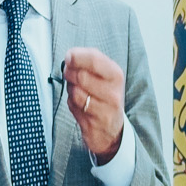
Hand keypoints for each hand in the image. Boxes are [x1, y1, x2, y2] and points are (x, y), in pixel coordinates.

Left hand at [63, 45, 125, 163]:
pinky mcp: (93, 123)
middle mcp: (113, 93)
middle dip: (69, 73)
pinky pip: (73, 106)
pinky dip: (70, 101)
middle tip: (69, 73)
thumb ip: (89, 62)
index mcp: (116, 75)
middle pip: (81, 76)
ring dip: (70, 88)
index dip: (76, 56)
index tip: (69, 57)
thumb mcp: (104, 75)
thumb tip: (70, 56)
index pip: (94, 59)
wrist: (111, 129)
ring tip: (75, 89)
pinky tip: (77, 102)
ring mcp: (104, 110)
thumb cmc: (104, 97)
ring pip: (75, 91)